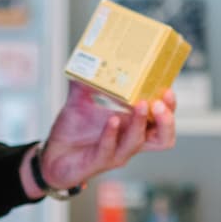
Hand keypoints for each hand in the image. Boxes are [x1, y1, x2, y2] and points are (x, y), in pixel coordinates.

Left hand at [35, 84, 176, 192]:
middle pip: (163, 138)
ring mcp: (116, 153)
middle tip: (160, 102)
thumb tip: (84, 59)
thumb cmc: (72, 132)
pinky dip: (111, 134)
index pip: (162, 121)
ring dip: (140, 123)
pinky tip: (111, 120)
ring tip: (140, 104)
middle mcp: (128, 142)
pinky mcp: (98, 162)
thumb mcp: (79, 102)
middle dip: (167, 120)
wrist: (50, 156)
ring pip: (138, 142)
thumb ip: (84, 82)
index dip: (170, 108)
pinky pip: (109, 149)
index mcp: (131, 128)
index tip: (167, 88)